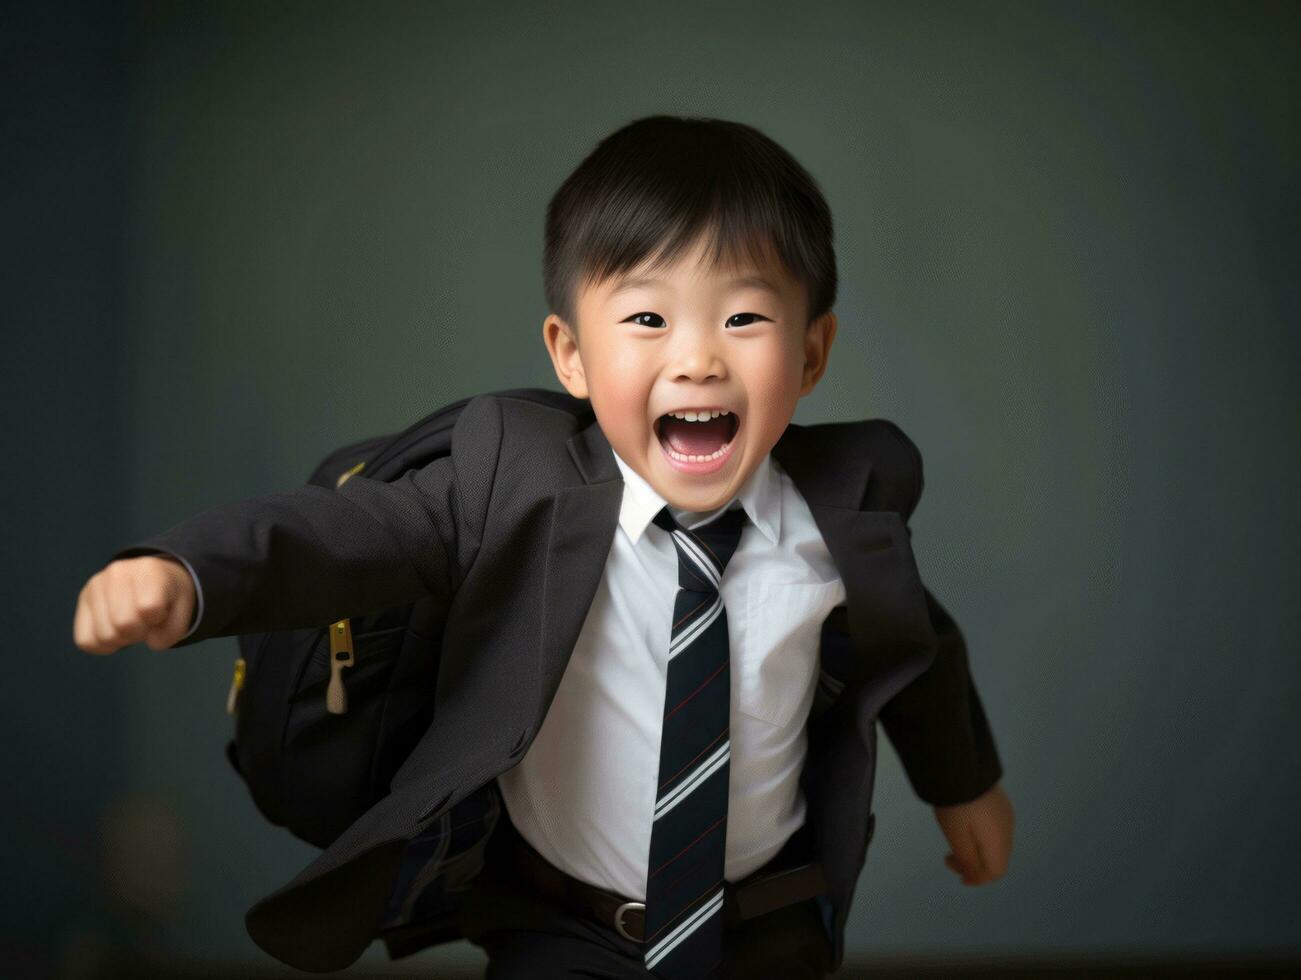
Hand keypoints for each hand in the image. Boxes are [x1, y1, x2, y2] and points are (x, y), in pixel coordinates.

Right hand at [73, 555, 196, 653]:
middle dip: (139, 632)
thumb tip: (150, 642)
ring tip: (130, 622)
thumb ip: (173, 631)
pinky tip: (114, 631)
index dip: (158, 618)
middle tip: (144, 620)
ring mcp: (96, 585)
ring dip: (122, 639)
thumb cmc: (168, 596)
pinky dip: (103, 645)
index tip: (160, 609)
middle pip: (123, 625)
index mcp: (148, 570)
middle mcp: (117, 573)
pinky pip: (85, 641)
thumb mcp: (182, 610)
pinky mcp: (83, 599)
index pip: (149, 608)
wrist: (152, 578)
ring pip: (104, 636)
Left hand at [933, 781, 1013, 884]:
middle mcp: (1007, 828)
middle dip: (975, 865)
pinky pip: (993, 828)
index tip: (960, 878)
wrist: (959, 766)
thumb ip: (967, 859)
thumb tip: (973, 877)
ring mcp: (1005, 813)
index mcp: (999, 840)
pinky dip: (979, 836)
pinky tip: (962, 827)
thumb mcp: (956, 836)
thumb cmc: (955, 804)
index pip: (996, 870)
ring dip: (976, 850)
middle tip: (948, 859)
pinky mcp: (998, 801)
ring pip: (995, 842)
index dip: (979, 879)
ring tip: (952, 844)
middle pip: (997, 857)